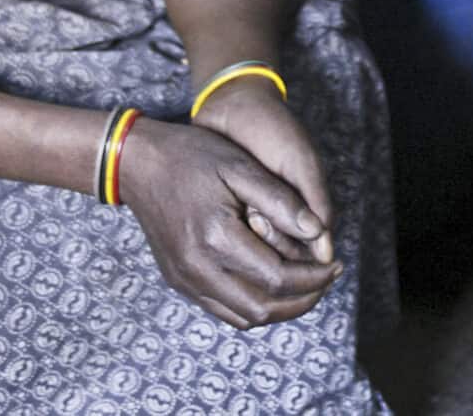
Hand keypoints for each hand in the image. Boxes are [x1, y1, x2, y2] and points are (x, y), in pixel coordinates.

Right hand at [119, 116, 340, 328]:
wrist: (136, 163)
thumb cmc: (191, 156)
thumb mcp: (240, 166)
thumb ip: (281, 201)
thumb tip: (318, 231)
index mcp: (216, 238)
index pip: (277, 279)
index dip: (313, 278)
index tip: (336, 265)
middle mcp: (197, 268)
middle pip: (261, 309)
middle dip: (302, 300)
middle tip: (326, 280)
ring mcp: (184, 278)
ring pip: (241, 316)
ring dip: (278, 309)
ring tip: (305, 286)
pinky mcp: (178, 280)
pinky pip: (221, 309)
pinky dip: (251, 306)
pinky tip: (270, 285)